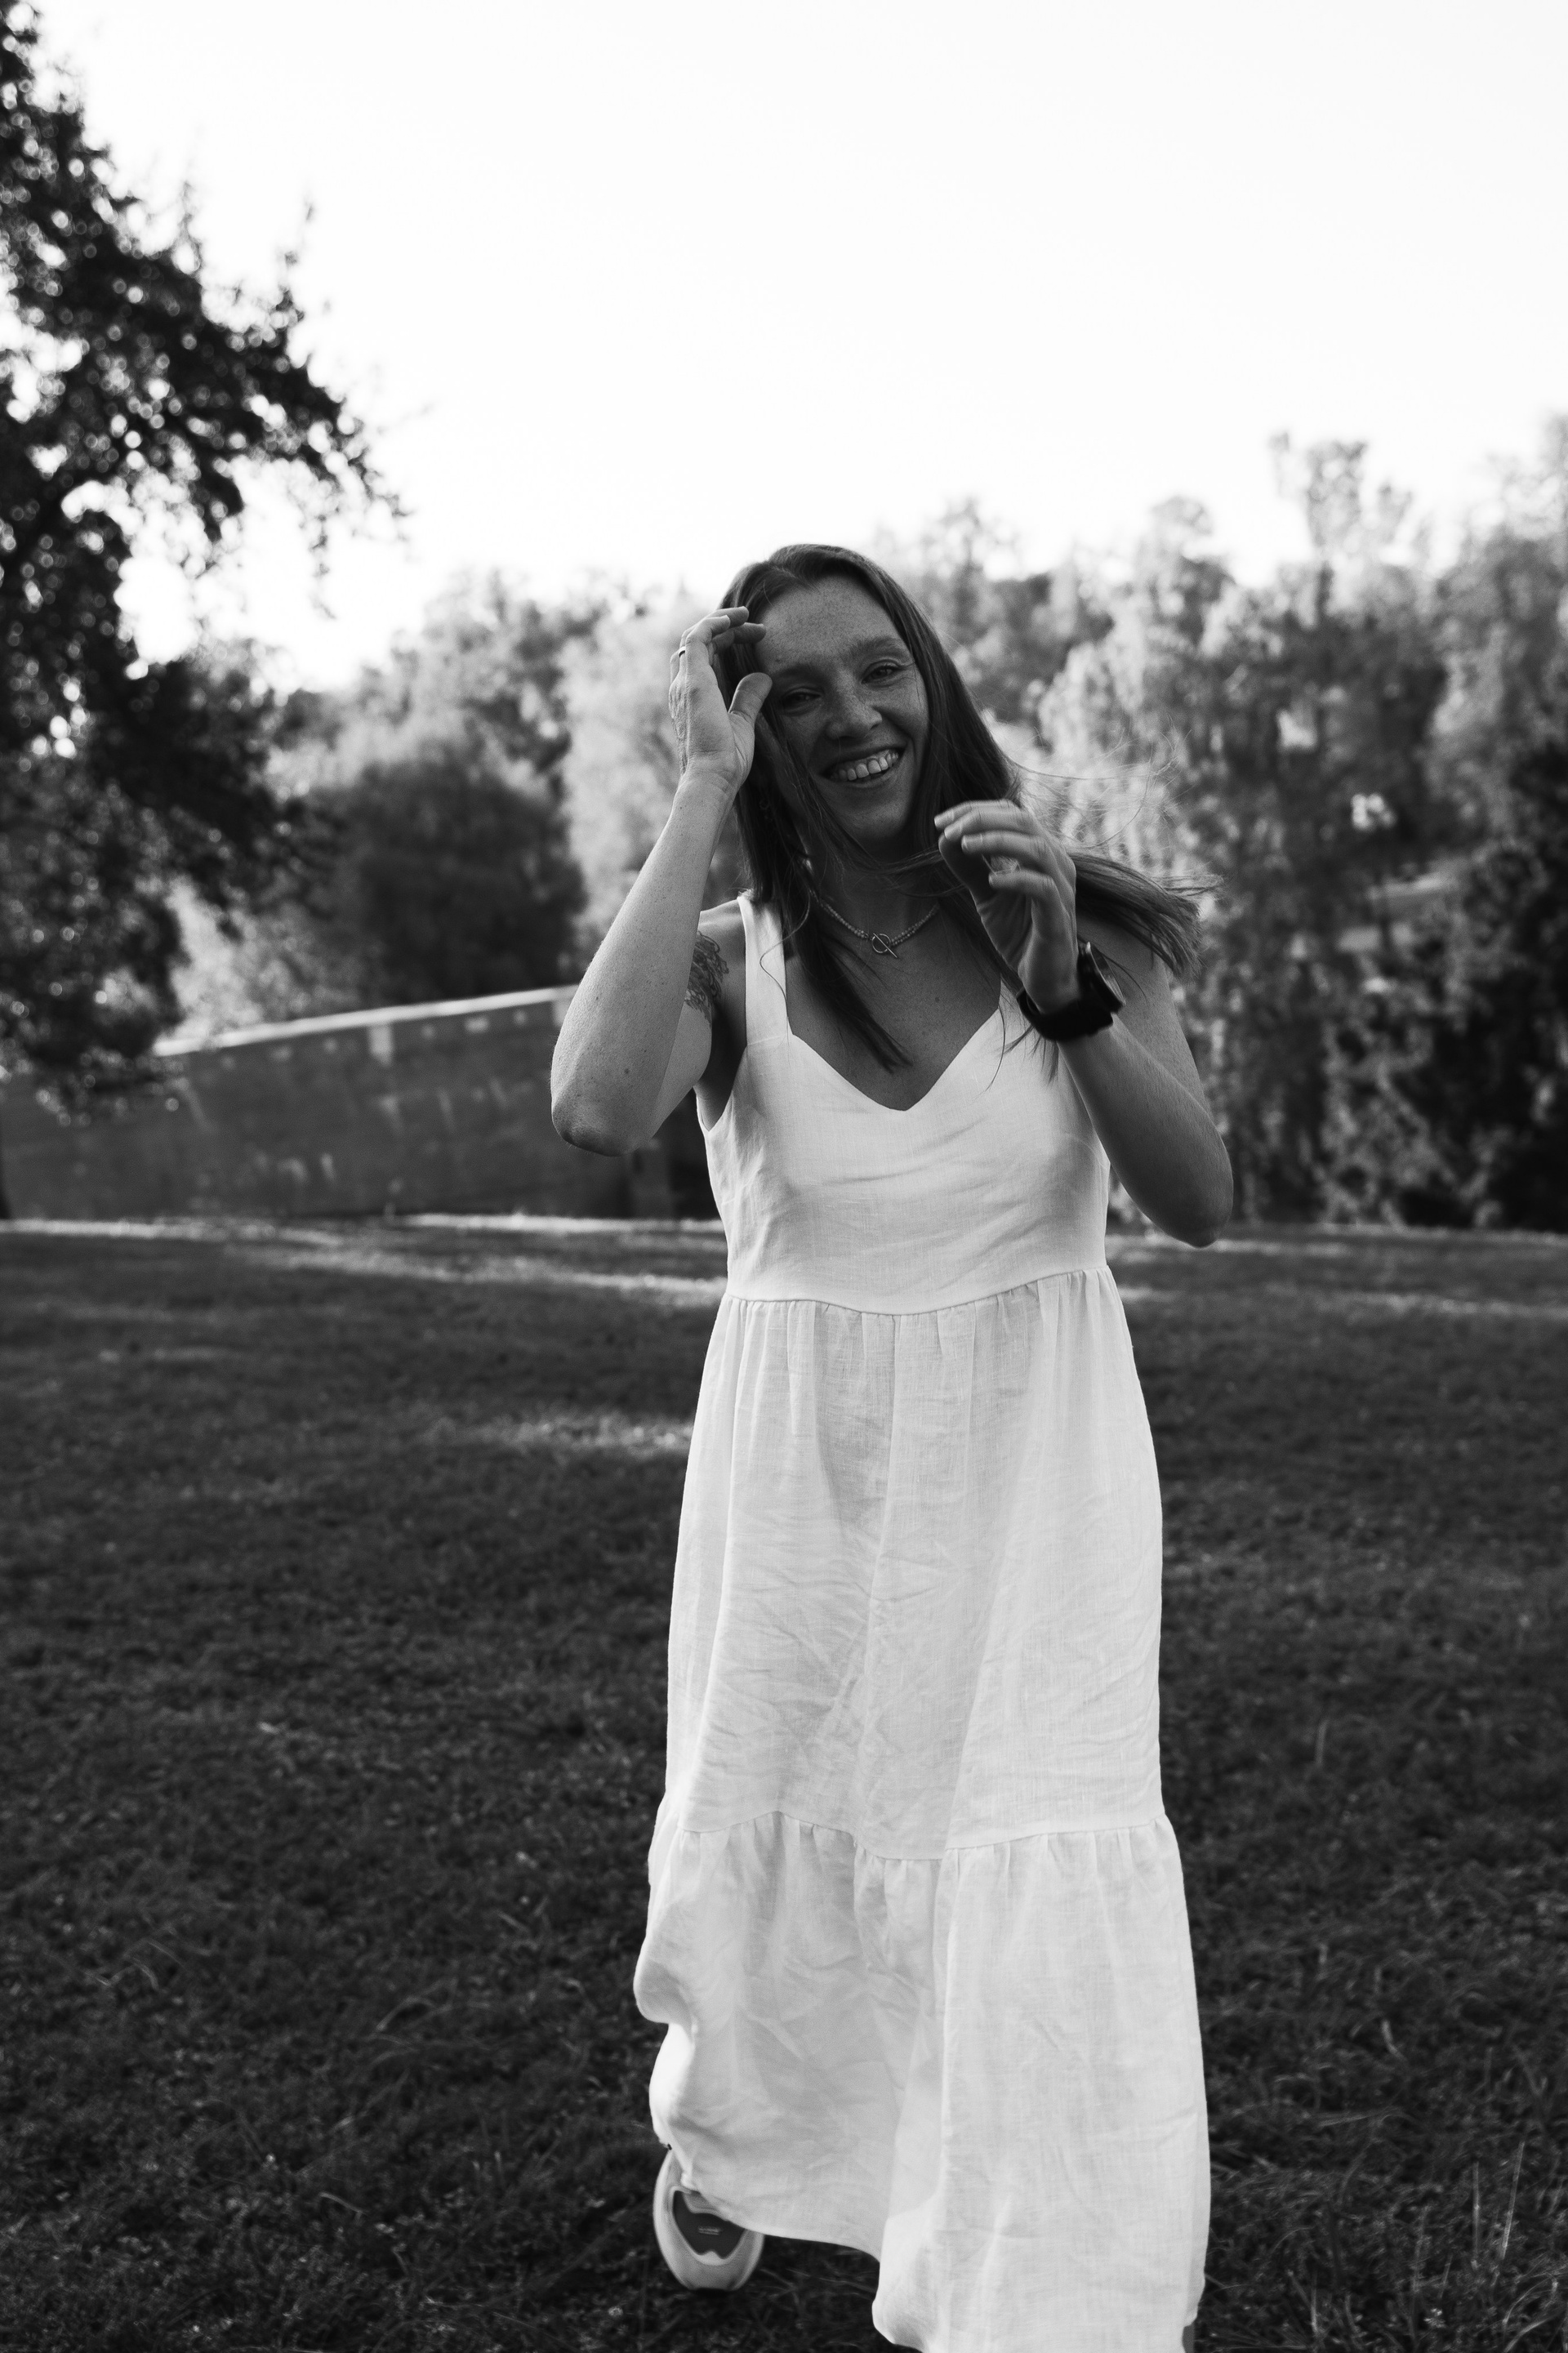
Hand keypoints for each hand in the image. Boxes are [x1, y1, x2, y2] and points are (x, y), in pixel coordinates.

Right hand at [668, 608, 771, 801]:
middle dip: (726, 629)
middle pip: (698, 642)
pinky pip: (697, 638)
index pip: (703, 656)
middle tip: (756, 627)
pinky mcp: (693, 681)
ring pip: (695, 636)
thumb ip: (749, 699)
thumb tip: (764, 678)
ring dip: (721, 621)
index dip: (726, 641)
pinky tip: (735, 621)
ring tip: (746, 616)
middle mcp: (681, 687)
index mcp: (690, 698)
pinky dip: (714, 624)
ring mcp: (684, 683)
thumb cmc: (724, 762)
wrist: (712, 778)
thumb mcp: (742, 724)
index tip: (755, 638)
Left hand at [936, 799, 1079, 1009]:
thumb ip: (970, 867)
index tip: (939, 821)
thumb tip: (943, 838)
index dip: (975, 810)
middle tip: (948, 830)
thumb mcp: (987, 895)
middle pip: (1023, 821)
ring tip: (964, 846)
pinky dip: (1015, 878)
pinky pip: (1042, 887)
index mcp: (1040, 852)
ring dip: (996, 842)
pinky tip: (991, 881)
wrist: (1043, 978)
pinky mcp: (1058, 915)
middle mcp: (1056, 863)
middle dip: (982, 820)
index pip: (1011, 814)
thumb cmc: (1020, 933)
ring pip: (1036, 848)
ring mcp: (1061, 888)